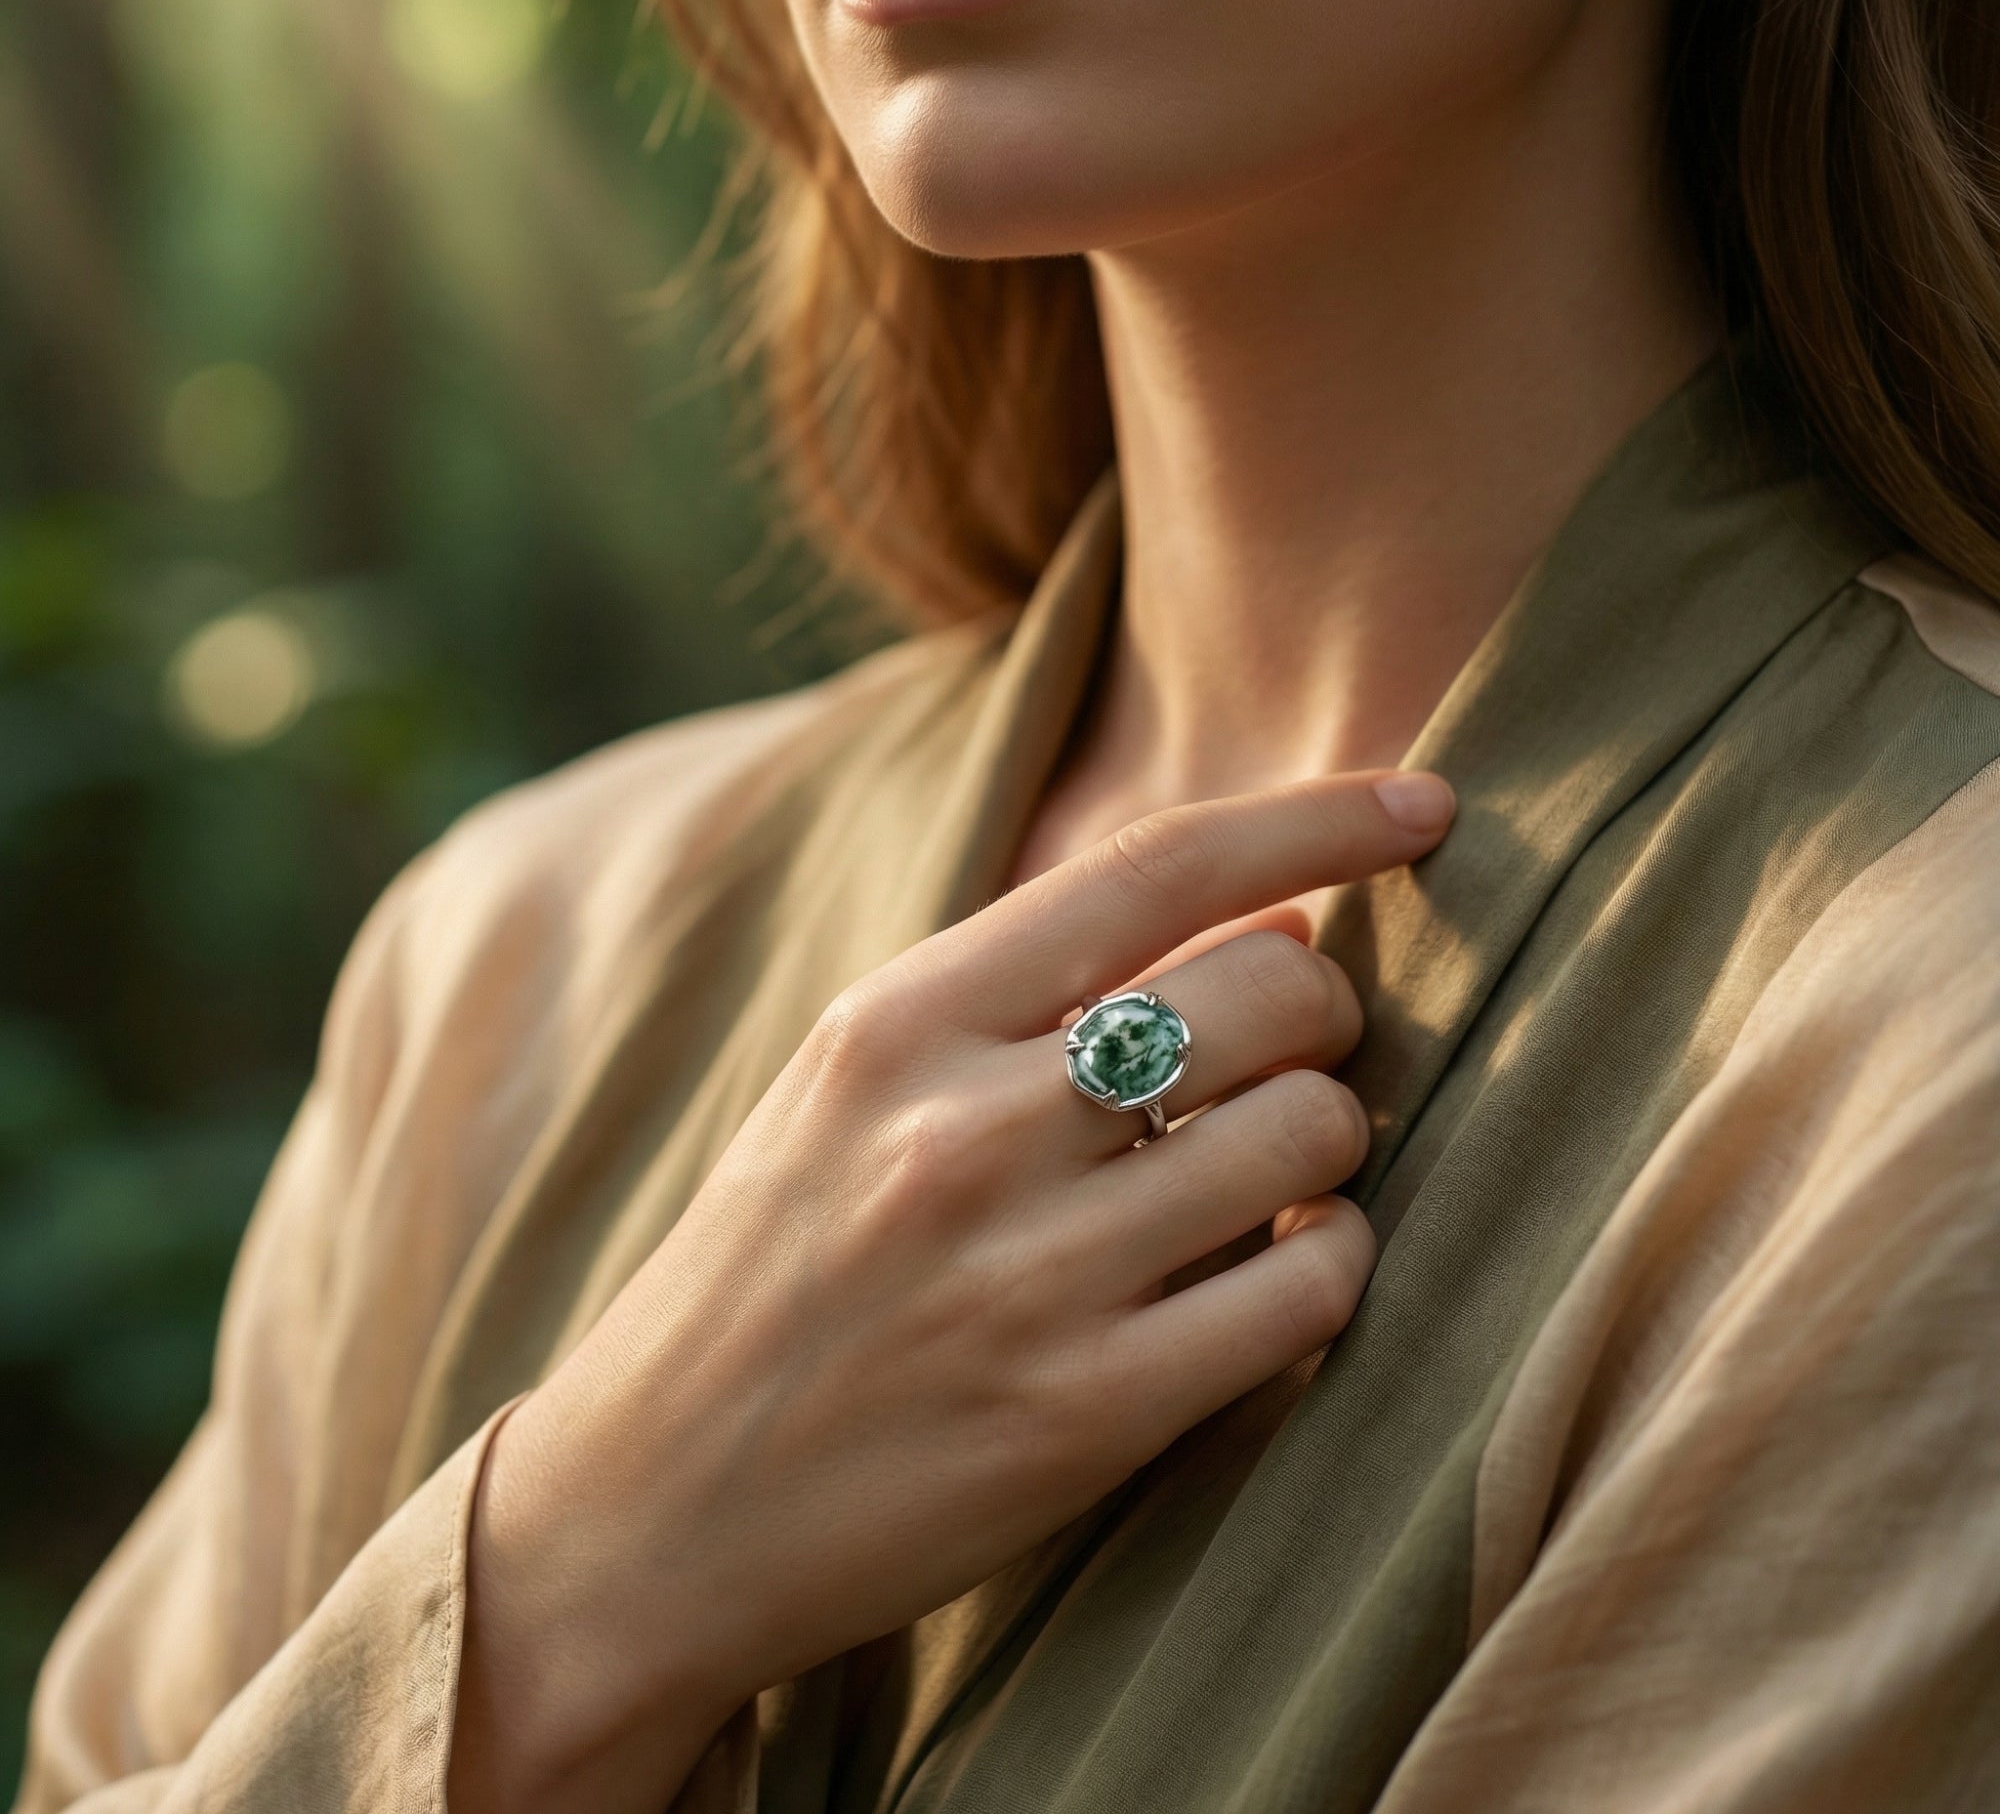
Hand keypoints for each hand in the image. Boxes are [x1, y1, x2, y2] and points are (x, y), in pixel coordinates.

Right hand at [447, 769, 1454, 1813]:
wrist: (651, 1511)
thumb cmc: (770, 1272)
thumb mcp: (853, 1089)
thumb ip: (1035, 996)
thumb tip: (1278, 923)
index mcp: (898, 1021)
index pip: (1155, 864)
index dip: (1314, 817)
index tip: (1424, 802)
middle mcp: (963, 1129)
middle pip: (1268, 994)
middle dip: (1322, 1016)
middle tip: (1293, 1061)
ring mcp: (1027, 1277)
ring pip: (1308, 1136)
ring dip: (1328, 1147)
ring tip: (1269, 1182)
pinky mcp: (1085, 1417)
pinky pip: (1307, 1293)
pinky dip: (1329, 1266)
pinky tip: (1276, 1272)